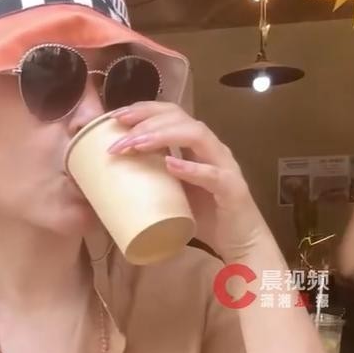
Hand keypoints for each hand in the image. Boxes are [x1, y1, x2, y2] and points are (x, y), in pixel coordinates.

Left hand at [107, 101, 272, 262]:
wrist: (240, 242)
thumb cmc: (204, 214)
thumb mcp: (172, 189)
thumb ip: (153, 174)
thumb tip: (114, 170)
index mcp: (196, 145)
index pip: (170, 114)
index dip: (143, 109)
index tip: (115, 116)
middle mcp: (211, 148)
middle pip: (180, 117)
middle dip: (146, 119)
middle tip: (118, 129)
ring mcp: (224, 166)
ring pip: (196, 136)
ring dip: (162, 136)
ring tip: (136, 144)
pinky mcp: (232, 190)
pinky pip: (213, 174)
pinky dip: (191, 168)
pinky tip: (171, 165)